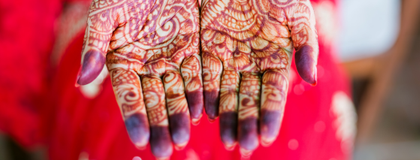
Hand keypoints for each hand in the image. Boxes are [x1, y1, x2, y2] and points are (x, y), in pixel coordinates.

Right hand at [76, 0, 201, 157]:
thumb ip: (95, 46)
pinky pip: (197, 74)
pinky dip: (201, 92)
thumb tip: (82, 81)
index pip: (128, 95)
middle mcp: (147, 66)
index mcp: (123, 61)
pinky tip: (203, 111)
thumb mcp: (106, 14)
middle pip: (154, 101)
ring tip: (184, 139)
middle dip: (160, 126)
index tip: (139, 139)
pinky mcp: (192, 48)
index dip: (134, 116)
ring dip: (181, 116)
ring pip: (177, 92)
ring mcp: (171, 58)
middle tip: (165, 151)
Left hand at [201, 0, 317, 152]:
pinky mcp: (208, 48)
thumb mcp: (297, 14)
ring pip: (227, 93)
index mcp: (276, 59)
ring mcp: (230, 57)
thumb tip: (310, 80)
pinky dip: (206, 95)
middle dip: (246, 123)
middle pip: (249, 99)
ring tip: (226, 139)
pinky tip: (207, 113)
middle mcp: (253, 64)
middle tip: (242, 146)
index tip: (265, 136)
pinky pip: (207, 76)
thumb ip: (305, 46)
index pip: (274, 94)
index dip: (270, 115)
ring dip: (227, 117)